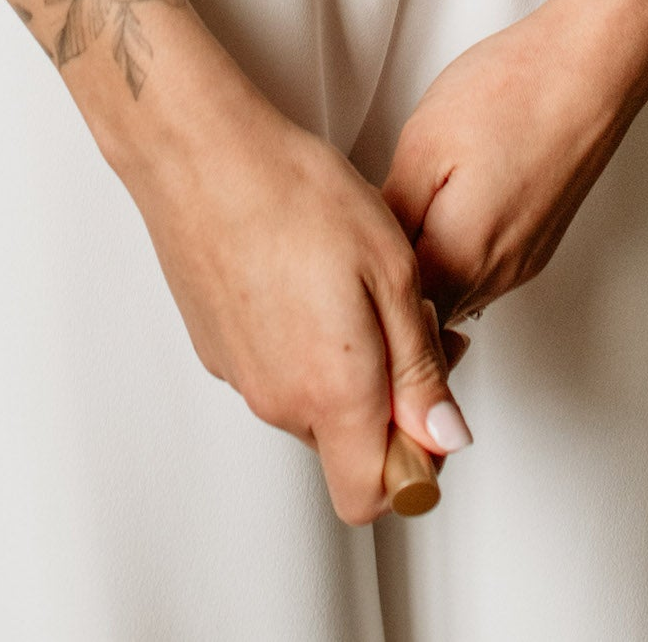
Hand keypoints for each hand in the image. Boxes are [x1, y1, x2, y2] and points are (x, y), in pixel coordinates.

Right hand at [95, 18, 469, 520]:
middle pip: (346, 445)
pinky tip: (305, 271)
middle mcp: (279, 400)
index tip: (428, 405)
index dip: (413, 464)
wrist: (203, 153)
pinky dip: (298, 339)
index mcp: (332, 392)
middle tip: (405, 317)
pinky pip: (273, 367)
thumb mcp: (392, 271)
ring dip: (342, 365)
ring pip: (309, 402)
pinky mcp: (216, 345)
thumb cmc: (295, 195)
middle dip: (385, 399)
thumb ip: (420, 369)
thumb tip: (444, 437)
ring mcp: (241, 375)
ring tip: (352, 280)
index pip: (374, 495)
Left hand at [381, 0, 647, 337]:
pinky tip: (442, 204)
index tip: (342, 259)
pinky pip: (484, 267)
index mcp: (461, 259)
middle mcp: (498, 275)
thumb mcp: (423, 145)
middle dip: (390, 284)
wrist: (593, 64)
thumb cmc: (514, 92)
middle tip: (361, 234)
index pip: (396, 317)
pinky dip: (454, 250)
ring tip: (400, 212)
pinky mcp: (539, 239)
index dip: (363, 290)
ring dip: (423, 266)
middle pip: (427, 312)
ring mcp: (524, 260)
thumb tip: (368, 254)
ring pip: (456, 290)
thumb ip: (391, 215)